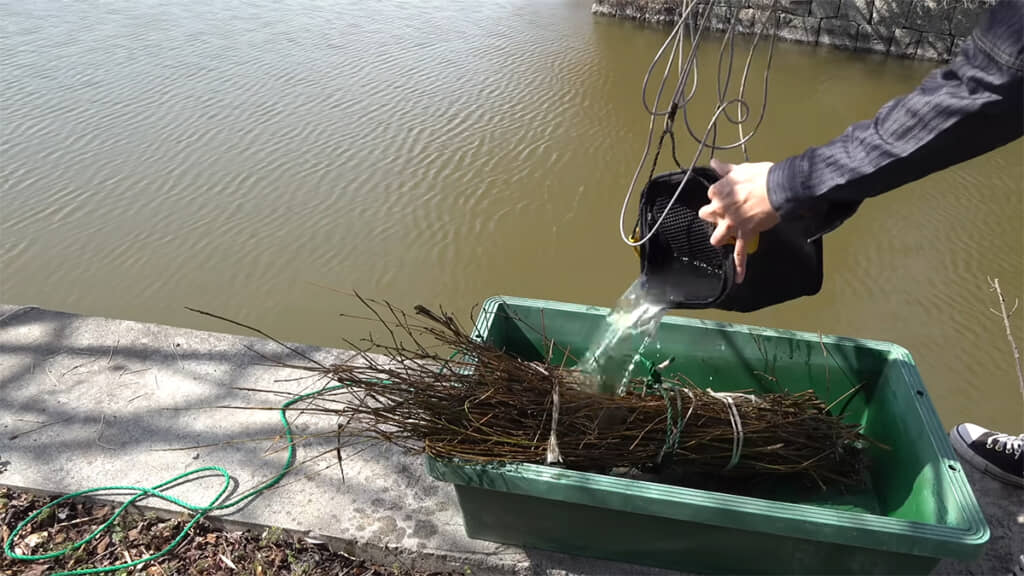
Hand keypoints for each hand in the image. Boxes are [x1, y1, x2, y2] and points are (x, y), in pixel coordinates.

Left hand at [698, 158, 780, 283]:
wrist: (778, 188)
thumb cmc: (761, 176)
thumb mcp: (740, 169)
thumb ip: (725, 169)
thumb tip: (714, 163)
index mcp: (717, 192)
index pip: (712, 194)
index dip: (721, 194)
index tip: (730, 193)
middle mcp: (720, 210)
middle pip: (707, 215)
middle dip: (713, 215)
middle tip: (724, 212)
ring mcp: (731, 224)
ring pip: (717, 237)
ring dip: (719, 237)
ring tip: (724, 236)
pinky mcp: (745, 235)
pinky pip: (740, 254)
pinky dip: (740, 267)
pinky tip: (738, 279)